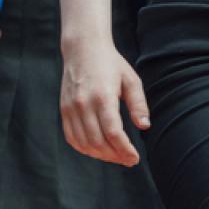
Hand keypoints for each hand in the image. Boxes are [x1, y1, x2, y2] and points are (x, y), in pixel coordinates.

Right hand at [60, 34, 146, 167]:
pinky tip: (98, 149)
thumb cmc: (110, 64)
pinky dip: (85, 148)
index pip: (113, 133)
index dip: (125, 150)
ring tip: (115, 155)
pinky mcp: (64, 109)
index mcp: (103, 96)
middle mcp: (84, 104)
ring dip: (101, 155)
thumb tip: (144, 126)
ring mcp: (71, 108)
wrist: (82, 48)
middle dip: (115, 156)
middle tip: (128, 159)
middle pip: (99, 142)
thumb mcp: (131, 80)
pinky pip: (72, 137)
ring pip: (84, 143)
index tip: (135, 158)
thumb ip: (138, 104)